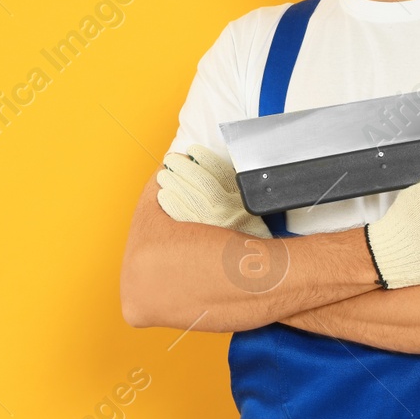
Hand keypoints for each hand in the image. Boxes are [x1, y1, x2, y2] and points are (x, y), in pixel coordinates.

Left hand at [155, 145, 271, 238]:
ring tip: (164, 176)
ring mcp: (212, 226)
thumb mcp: (251, 209)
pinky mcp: (199, 240)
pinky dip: (170, 203)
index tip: (192, 150)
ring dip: (172, 182)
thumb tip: (210, 168)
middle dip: (182, 166)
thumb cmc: (250, 236)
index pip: (220, 171)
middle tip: (171, 160)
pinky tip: (164, 195)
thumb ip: (236, 190)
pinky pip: (179, 217)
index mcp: (241, 200)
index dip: (203, 157)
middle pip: (199, 181)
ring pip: (187, 197)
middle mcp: (228, 211)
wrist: (255, 268)